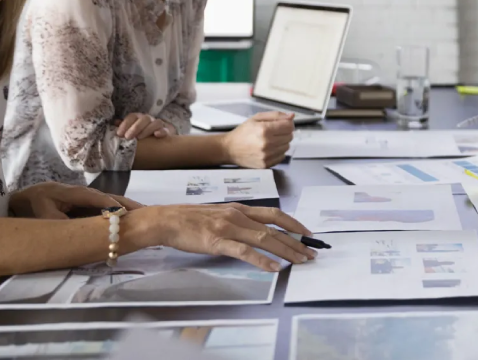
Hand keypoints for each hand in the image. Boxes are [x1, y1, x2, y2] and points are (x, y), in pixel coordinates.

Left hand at [9, 181, 143, 218]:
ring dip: (120, 207)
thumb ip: (63, 224)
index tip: (129, 213)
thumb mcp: (42, 218)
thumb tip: (84, 231)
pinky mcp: (75, 203)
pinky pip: (96, 207)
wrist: (12, 203)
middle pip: (104, 197)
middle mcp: (76, 192)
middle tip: (144, 212)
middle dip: (124, 204)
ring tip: (139, 214)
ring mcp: (76, 197)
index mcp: (68, 192)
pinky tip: (120, 218)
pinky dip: (109, 211)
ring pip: (102, 202)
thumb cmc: (26, 209)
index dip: (112, 205)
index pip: (95, 198)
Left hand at [117, 112, 175, 139]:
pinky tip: (156, 135)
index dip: (125, 124)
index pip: (132, 116)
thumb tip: (114, 123)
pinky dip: (161, 131)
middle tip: (128, 137)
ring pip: (155, 122)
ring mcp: (159, 124)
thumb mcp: (132, 130)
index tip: (119, 134)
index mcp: (139, 118)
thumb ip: (124, 127)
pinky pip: (166, 129)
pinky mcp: (167, 131)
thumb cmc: (142, 133)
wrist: (161, 135)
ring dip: (146, 130)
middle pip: (144, 119)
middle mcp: (149, 119)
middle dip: (135, 127)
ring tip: (139, 138)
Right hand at [130, 203, 316, 270]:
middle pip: (274, 228)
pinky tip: (274, 268)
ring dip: (286, 250)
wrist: (165, 220)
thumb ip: (237, 219)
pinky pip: (244, 252)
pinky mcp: (217, 241)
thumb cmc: (189, 219)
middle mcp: (238, 215)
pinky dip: (261, 260)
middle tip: (312, 252)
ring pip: (264, 238)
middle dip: (296, 241)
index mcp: (239, 208)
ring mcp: (228, 228)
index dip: (294, 223)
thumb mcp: (218, 214)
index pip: (274, 214)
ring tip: (301, 260)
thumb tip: (255, 229)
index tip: (308, 233)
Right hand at [222, 112, 294, 167]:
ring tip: (270, 140)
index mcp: (264, 130)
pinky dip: (278, 152)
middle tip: (274, 132)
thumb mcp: (256, 118)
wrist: (229, 149)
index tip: (283, 123)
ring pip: (287, 147)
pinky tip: (269, 149)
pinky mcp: (266, 164)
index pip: (289, 126)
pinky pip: (282, 156)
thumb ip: (275, 116)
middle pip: (289, 136)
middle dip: (285, 132)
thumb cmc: (243, 132)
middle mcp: (267, 144)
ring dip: (282, 142)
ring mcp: (267, 156)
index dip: (288, 123)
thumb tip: (291, 116)